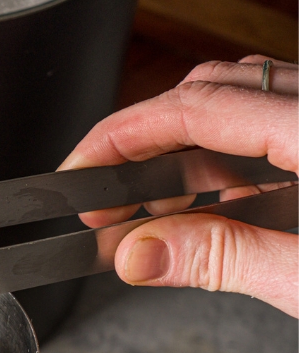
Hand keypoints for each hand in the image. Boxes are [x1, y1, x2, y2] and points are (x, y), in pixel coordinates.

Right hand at [60, 57, 297, 315]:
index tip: (77, 169)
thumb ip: (224, 258)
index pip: (196, 106)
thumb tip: (139, 254)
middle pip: (211, 94)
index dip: (123, 135)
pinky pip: (274, 127)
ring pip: (242, 106)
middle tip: (103, 201)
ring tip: (153, 214)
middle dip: (144, 145)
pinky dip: (233, 164)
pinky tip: (216, 207)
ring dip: (186, 156)